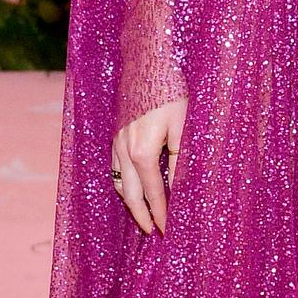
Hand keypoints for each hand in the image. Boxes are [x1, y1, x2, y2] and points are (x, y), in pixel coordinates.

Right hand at [112, 98, 186, 234]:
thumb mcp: (183, 128)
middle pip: (130, 194)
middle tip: (153, 232)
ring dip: (129, 201)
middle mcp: (125, 151)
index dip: (161, 214)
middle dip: (141, 215)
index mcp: (143, 152)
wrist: (150, 64)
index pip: (153, 193)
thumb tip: (181, 187)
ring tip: (142, 215)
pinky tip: (132, 187)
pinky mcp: (116, 134)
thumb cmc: (171, 94)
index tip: (167, 231)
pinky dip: (122, 183)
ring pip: (118, 182)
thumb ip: (179, 160)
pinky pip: (114, 167)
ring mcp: (117, 142)